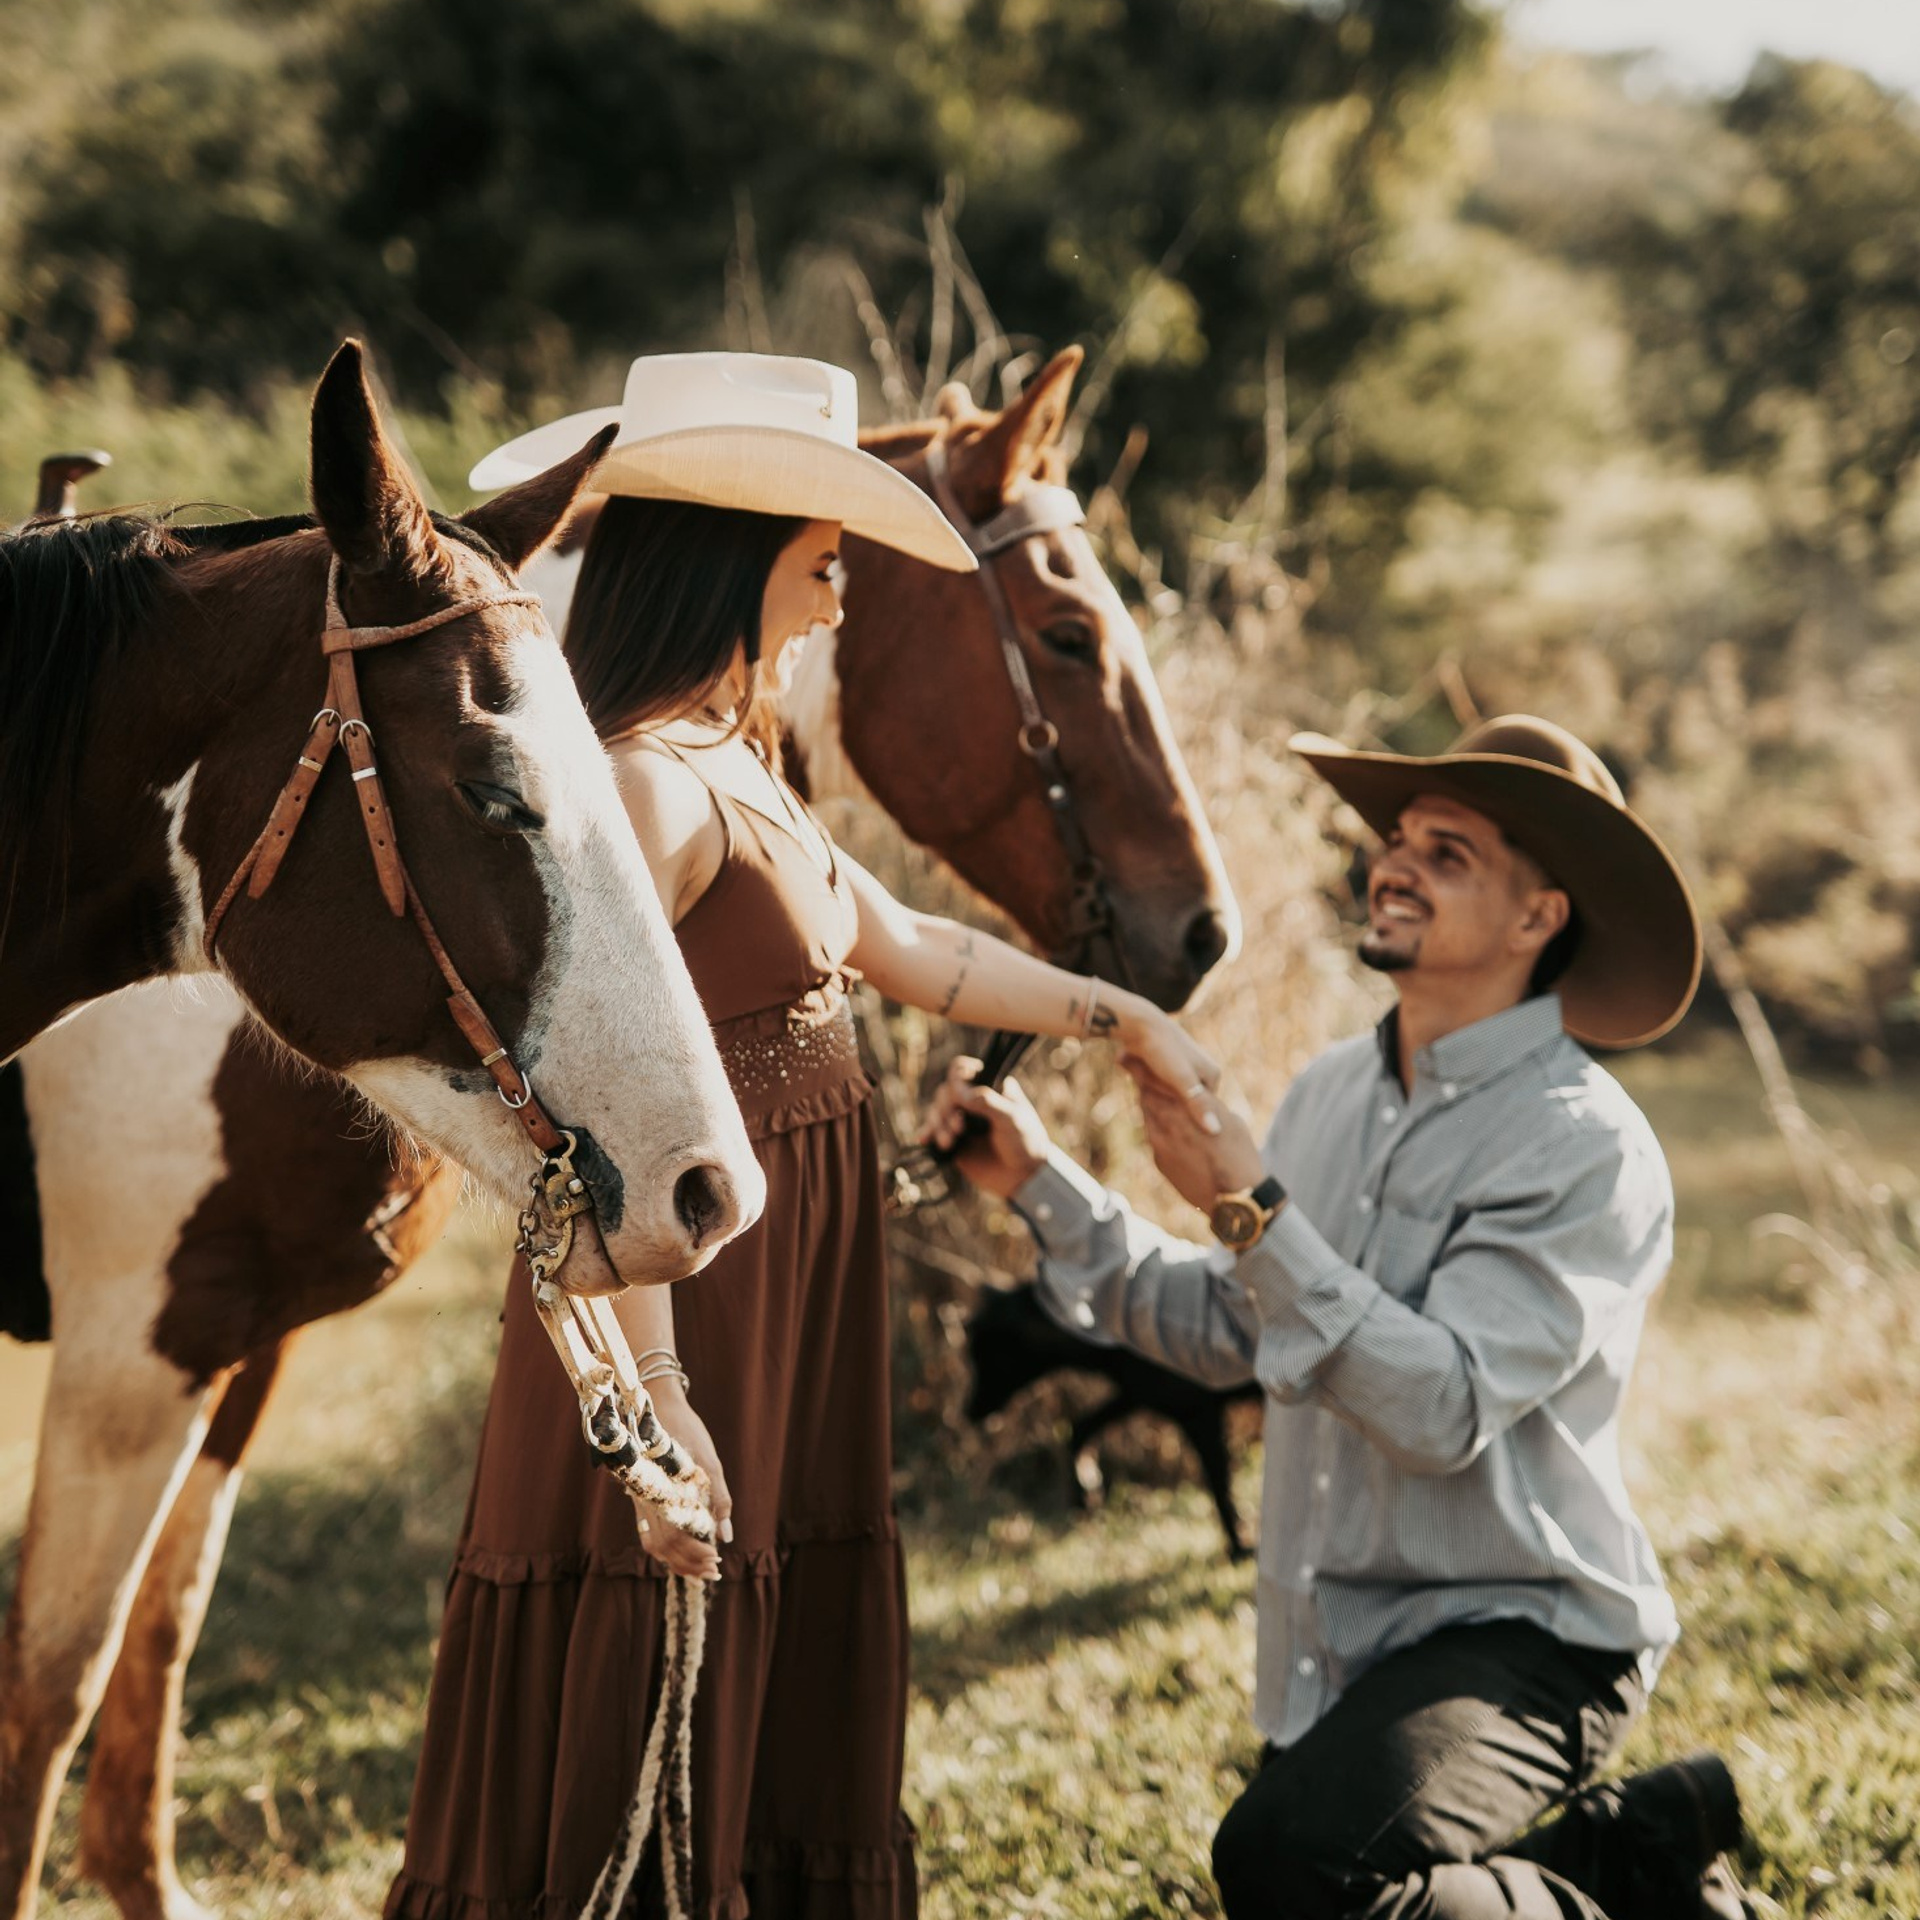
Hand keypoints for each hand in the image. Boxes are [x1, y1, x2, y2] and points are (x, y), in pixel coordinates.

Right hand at [635, 1382, 729, 1580]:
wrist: (656, 1405)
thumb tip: (726, 1536)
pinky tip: (684, 1552)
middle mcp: (647, 1501)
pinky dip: (666, 1549)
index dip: (695, 1555)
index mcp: (663, 1493)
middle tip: (714, 1571)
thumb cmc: (687, 1429)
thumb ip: (719, 1498)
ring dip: (677, 1560)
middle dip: (689, 1563)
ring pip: (654, 1544)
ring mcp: (642, 1500)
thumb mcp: (710, 1460)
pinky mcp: (642, 1498)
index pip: (675, 1538)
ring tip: (701, 1568)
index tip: (716, 1560)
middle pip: (663, 1547)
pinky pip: (649, 1533)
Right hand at [918, 1056, 1052, 1198]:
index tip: (960, 1097)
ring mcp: (962, 1120)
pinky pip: (933, 1131)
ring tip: (949, 1143)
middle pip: (945, 1092)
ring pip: (936, 1111)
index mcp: (990, 1086)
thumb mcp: (1012, 1119)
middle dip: (946, 1110)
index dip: (956, 1081)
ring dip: (937, 1125)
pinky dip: (927, 1133)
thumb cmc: (1026, 1143)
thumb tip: (959, 1092)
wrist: (1024, 1177)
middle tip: (959, 1128)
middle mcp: (973, 1100)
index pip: (962, 1071)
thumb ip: (987, 1102)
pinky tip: (924, 1140)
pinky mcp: (954, 1140)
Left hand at [1106, 998, 1221, 1127]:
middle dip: (1171, 1103)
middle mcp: (1203, 1068)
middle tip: (1153, 1101)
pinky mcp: (1170, 1061)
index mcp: (1213, 1073)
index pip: (1203, 1109)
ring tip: (1145, 1089)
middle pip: (1187, 1100)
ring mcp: (1186, 1064)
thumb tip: (1215, 1132)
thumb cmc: (1162, 1051)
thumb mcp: (1181, 1081)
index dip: (1185, 1114)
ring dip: (1159, 1094)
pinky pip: (1163, 1083)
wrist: (1139, 1024)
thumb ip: (1197, 1105)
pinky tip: (1139, 1083)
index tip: (1167, 1111)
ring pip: (1173, 1092)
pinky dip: (1151, 1086)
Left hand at [1124, 1060, 1263, 1213]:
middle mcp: (1171, 1123)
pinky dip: (1155, 1126)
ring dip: (1148, 1104)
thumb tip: (1202, 1101)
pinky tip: (1162, 1125)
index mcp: (1190, 1108)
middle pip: (1148, 1096)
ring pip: (1148, 1116)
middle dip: (1143, 1083)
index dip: (1145, 1069)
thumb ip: (1210, 1108)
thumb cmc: (1240, 1158)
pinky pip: (1152, 1136)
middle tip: (1137, 1071)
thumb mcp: (1231, 1123)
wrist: (1232, 1200)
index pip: (1160, 1081)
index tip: (1136, 1057)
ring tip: (1147, 1093)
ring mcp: (1161, 1143)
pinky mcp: (1160, 1161)